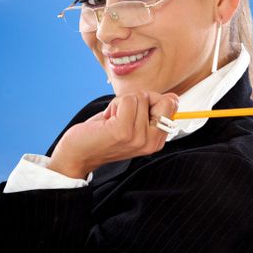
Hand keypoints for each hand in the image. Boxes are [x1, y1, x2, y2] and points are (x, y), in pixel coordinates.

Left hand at [47, 91, 178, 178]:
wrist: (78, 154)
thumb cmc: (103, 135)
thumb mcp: (134, 123)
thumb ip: (153, 111)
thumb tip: (174, 98)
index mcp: (158, 140)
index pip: (171, 105)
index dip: (152, 100)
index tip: (136, 112)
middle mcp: (152, 141)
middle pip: (161, 99)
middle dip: (140, 99)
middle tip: (124, 114)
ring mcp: (139, 138)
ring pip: (140, 98)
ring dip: (122, 103)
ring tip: (112, 120)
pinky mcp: (124, 131)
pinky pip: (127, 100)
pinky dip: (114, 104)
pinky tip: (108, 120)